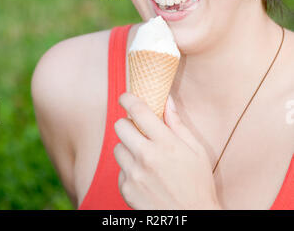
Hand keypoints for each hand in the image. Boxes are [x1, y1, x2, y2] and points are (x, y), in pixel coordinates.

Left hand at [114, 92, 221, 209]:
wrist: (192, 219)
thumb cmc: (198, 184)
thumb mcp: (196, 151)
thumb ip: (178, 124)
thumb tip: (167, 101)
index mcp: (166, 144)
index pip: (139, 111)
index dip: (128, 99)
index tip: (125, 97)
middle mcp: (146, 157)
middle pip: (120, 126)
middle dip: (128, 124)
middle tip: (138, 130)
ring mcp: (134, 174)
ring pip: (117, 148)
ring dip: (128, 148)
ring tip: (144, 157)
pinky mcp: (126, 190)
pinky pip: (120, 170)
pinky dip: (128, 169)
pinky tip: (144, 175)